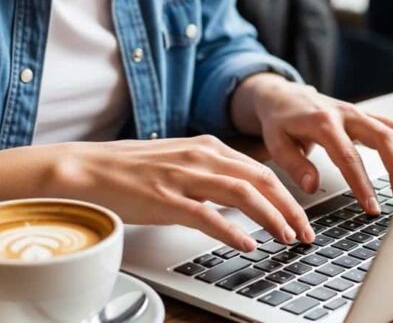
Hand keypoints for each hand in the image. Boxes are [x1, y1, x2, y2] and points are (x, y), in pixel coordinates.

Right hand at [47, 136, 313, 250]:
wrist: (86, 168)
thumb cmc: (129, 169)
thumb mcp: (179, 162)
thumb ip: (210, 173)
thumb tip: (240, 194)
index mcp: (207, 147)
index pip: (260, 170)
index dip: (287, 195)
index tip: (301, 217)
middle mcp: (201, 156)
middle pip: (261, 180)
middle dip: (290, 209)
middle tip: (306, 232)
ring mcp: (183, 177)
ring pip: (243, 194)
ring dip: (271, 218)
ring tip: (286, 238)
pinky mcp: (165, 199)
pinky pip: (207, 216)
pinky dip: (232, 231)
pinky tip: (247, 245)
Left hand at [237, 75, 392, 216]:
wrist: (284, 95)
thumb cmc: (281, 121)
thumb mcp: (276, 143)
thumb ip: (294, 164)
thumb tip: (312, 186)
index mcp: (323, 123)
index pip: (348, 156)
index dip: (362, 183)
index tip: (371, 206)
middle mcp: (347, 114)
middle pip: (384, 137)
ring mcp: (361, 113)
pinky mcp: (368, 116)